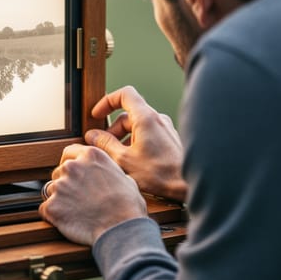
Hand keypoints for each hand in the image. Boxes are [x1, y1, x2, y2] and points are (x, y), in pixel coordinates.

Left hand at [38, 144, 147, 245]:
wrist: (120, 227)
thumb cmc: (127, 205)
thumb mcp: (125, 177)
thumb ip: (108, 171)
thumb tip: (107, 175)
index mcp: (90, 156)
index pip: (69, 152)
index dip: (71, 164)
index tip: (73, 174)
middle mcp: (72, 167)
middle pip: (59, 172)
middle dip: (66, 184)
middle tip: (79, 198)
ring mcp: (59, 186)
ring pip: (51, 191)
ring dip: (60, 200)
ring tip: (77, 212)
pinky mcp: (51, 206)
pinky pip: (45, 209)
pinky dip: (53, 215)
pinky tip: (68, 221)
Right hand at [85, 86, 187, 202]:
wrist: (187, 185)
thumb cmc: (160, 174)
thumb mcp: (124, 160)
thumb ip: (105, 144)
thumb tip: (92, 135)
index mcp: (145, 118)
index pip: (124, 94)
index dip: (107, 102)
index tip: (97, 115)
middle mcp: (157, 119)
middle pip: (128, 115)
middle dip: (112, 130)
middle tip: (102, 147)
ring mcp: (165, 129)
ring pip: (137, 126)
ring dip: (123, 138)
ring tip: (117, 158)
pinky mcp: (169, 139)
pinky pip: (147, 134)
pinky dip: (135, 142)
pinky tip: (132, 162)